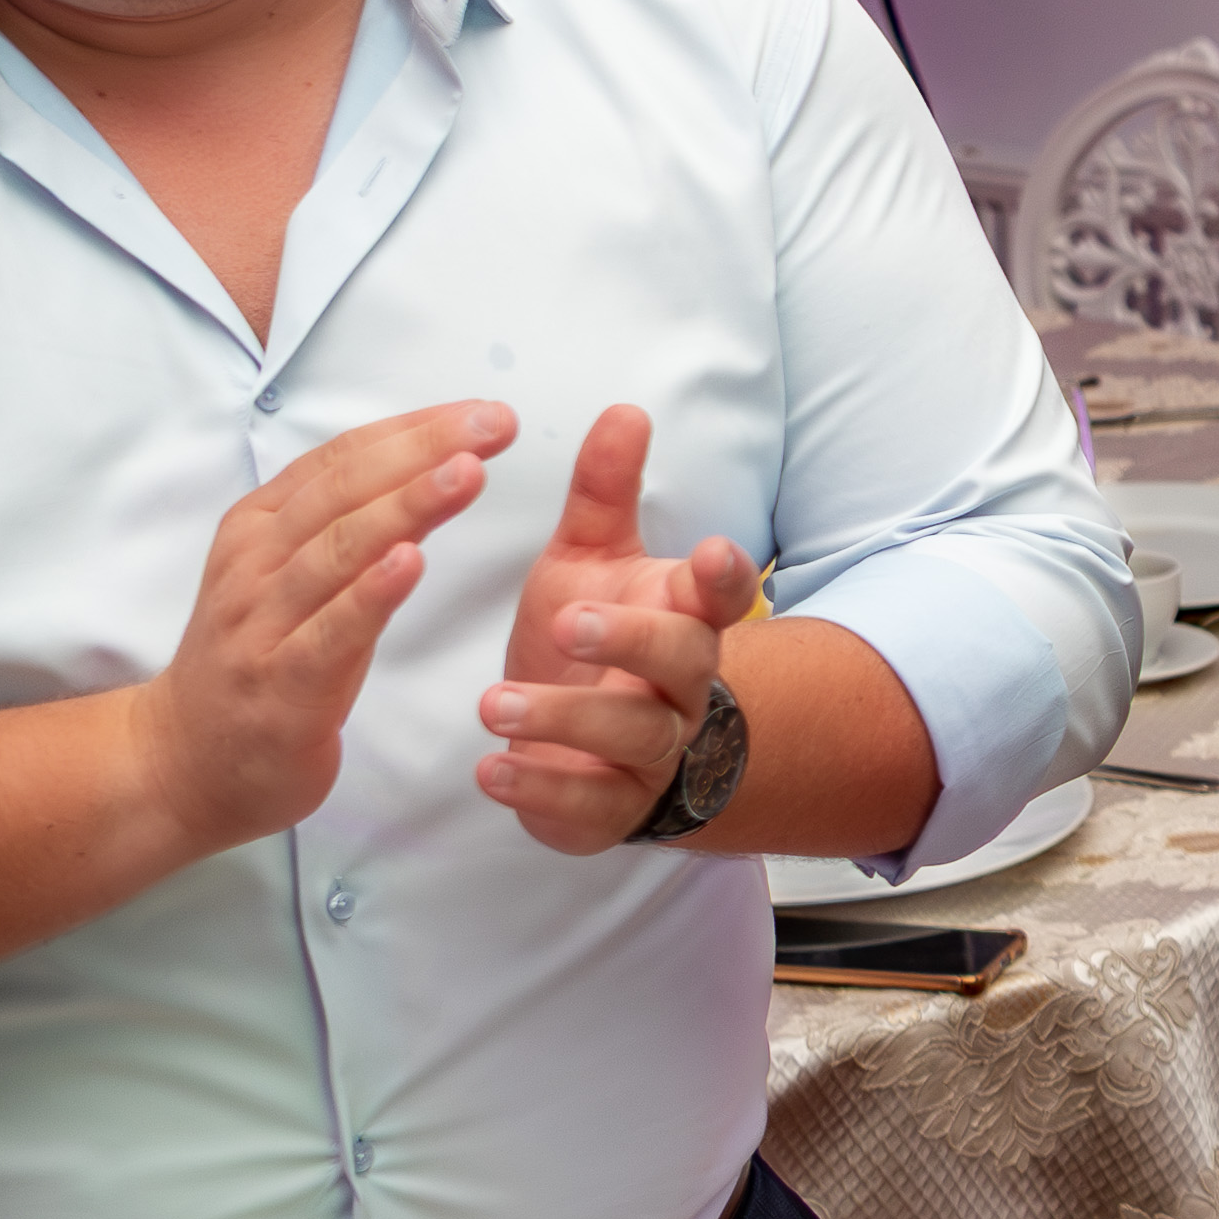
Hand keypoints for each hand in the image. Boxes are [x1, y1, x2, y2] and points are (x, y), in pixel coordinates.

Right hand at [129, 402, 509, 852]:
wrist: (183, 762)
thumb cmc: (260, 662)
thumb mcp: (295, 579)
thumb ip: (348, 524)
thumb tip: (427, 464)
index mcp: (259, 527)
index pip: (341, 460)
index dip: (413, 429)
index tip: (482, 411)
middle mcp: (254, 564)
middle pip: (343, 490)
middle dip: (422, 451)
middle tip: (493, 424)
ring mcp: (261, 624)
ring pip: (337, 550)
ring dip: (405, 506)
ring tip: (466, 473)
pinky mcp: (280, 685)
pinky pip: (331, 631)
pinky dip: (371, 593)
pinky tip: (412, 561)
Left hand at [478, 405, 761, 853]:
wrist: (591, 749)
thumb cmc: (591, 639)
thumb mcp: (589, 560)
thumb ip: (603, 492)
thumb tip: (624, 409)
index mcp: (683, 618)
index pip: (726, 595)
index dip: (723, 577)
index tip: (707, 552)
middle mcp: (681, 689)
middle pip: (683, 664)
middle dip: (631, 642)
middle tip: (567, 622)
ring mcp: (651, 755)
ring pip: (631, 739)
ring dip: (563, 719)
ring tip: (492, 702)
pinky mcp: (610, 809)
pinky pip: (589, 807)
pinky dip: (540, 789)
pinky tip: (492, 768)